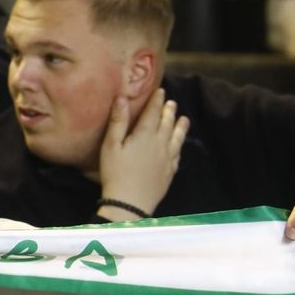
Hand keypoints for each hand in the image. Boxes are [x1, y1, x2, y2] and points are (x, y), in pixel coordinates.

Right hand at [98, 88, 187, 216]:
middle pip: (167, 123)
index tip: (161, 90)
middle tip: (172, 102)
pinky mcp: (169, 172)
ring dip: (180, 126)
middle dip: (169, 111)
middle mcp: (160, 144)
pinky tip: (179, 145)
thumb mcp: (111, 146)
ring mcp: (167, 159)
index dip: (157, 100)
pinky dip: (180, 145)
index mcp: (144, 135)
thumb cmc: (115, 173)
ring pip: (177, 138)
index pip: (153, 113)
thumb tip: (122, 98)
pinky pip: (178, 154)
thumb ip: (118, 121)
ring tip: (184, 118)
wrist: (130, 203)